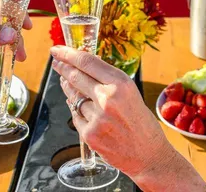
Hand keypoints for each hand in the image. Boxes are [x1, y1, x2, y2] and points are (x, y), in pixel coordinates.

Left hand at [50, 46, 176, 178]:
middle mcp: (108, 99)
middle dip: (63, 68)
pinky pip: (76, 117)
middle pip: (76, 76)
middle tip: (56, 62)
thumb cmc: (141, 123)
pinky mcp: (89, 135)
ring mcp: (97, 118)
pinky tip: (85, 112)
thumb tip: (84, 66)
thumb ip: (108, 80)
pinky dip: (78, 112)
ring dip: (70, 91)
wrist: (149, 155)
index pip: (87, 62)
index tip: (58, 50)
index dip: (68, 54)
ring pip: (74, 98)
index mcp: (122, 84)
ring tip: (68, 84)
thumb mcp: (131, 93)